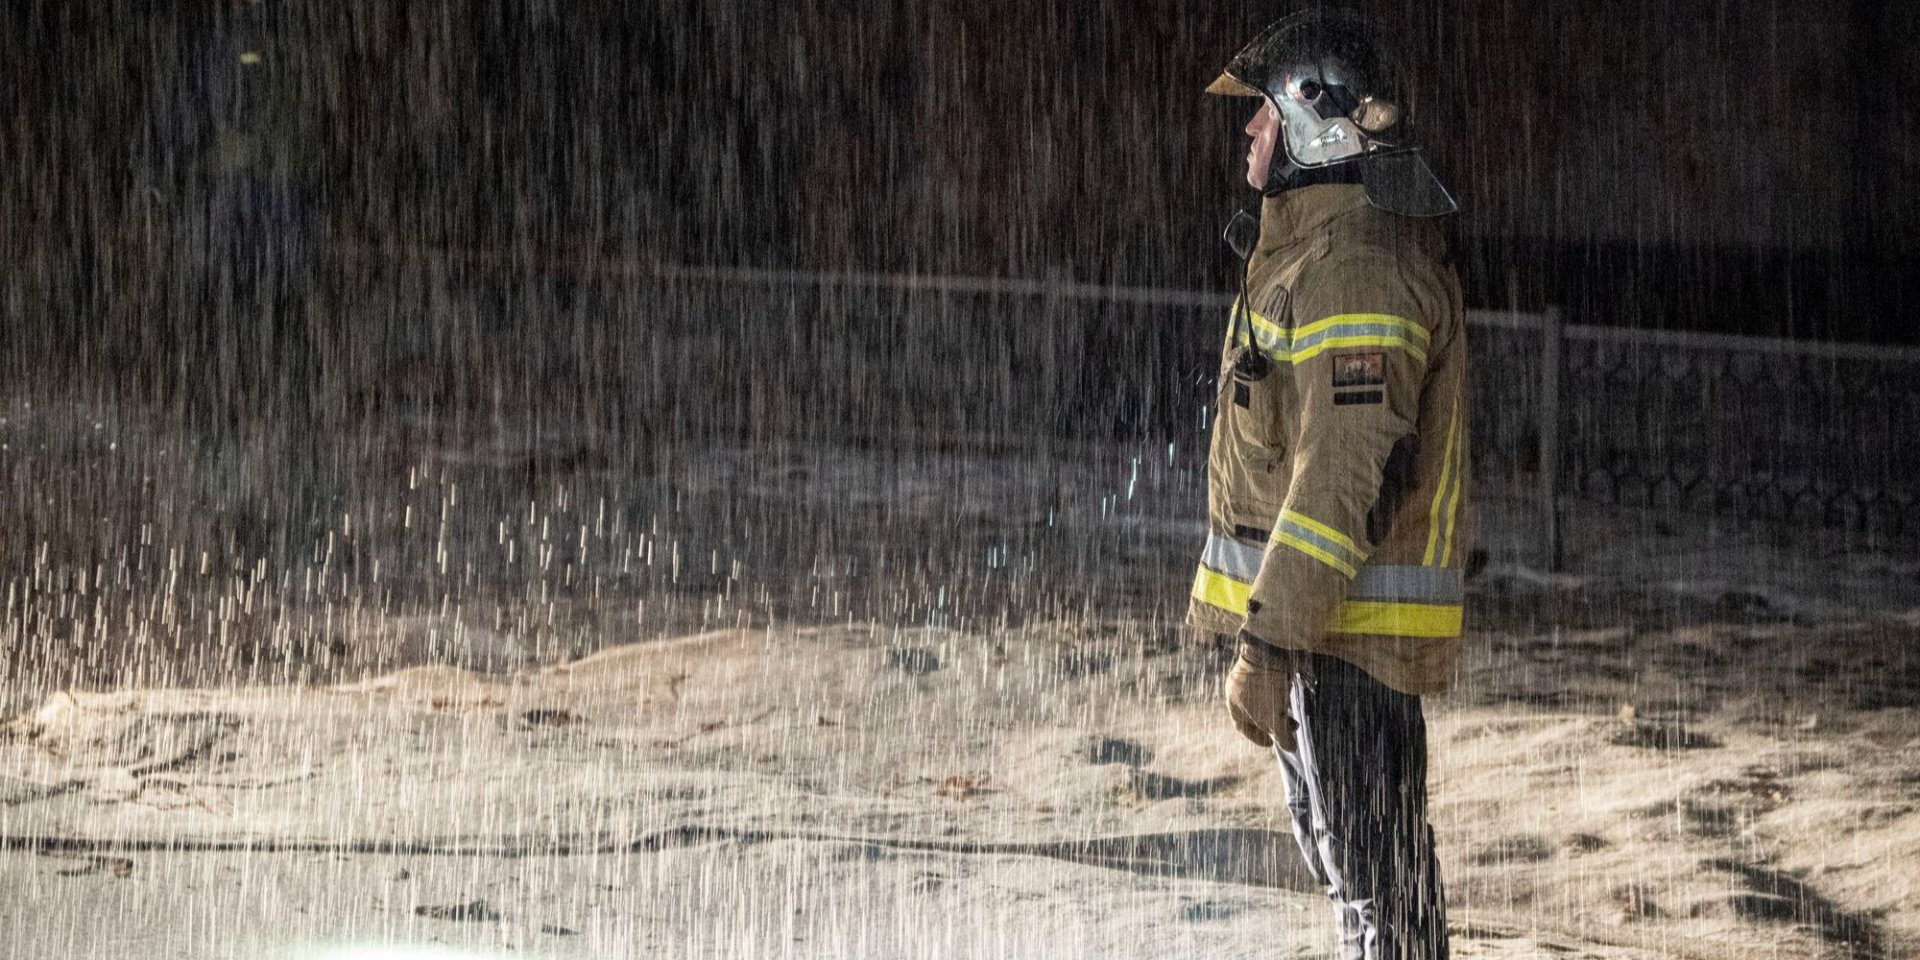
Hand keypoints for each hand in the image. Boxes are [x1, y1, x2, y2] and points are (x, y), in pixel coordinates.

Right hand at [1224, 633, 1306, 751]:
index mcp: (1233, 702)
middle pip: (1255, 714)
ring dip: (1279, 713)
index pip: (1242, 726)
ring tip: (1294, 720)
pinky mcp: (1263, 669)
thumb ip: (1282, 735)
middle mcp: (1238, 690)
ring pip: (1264, 701)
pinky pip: (1270, 689)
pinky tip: (1290, 701)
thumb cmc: (1267, 688)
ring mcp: (1250, 678)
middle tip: (1288, 731)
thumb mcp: (1274, 716)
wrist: (1271, 651)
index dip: (1257, 737)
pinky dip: (1279, 698)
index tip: (1272, 743)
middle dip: (1273, 725)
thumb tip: (1290, 748)